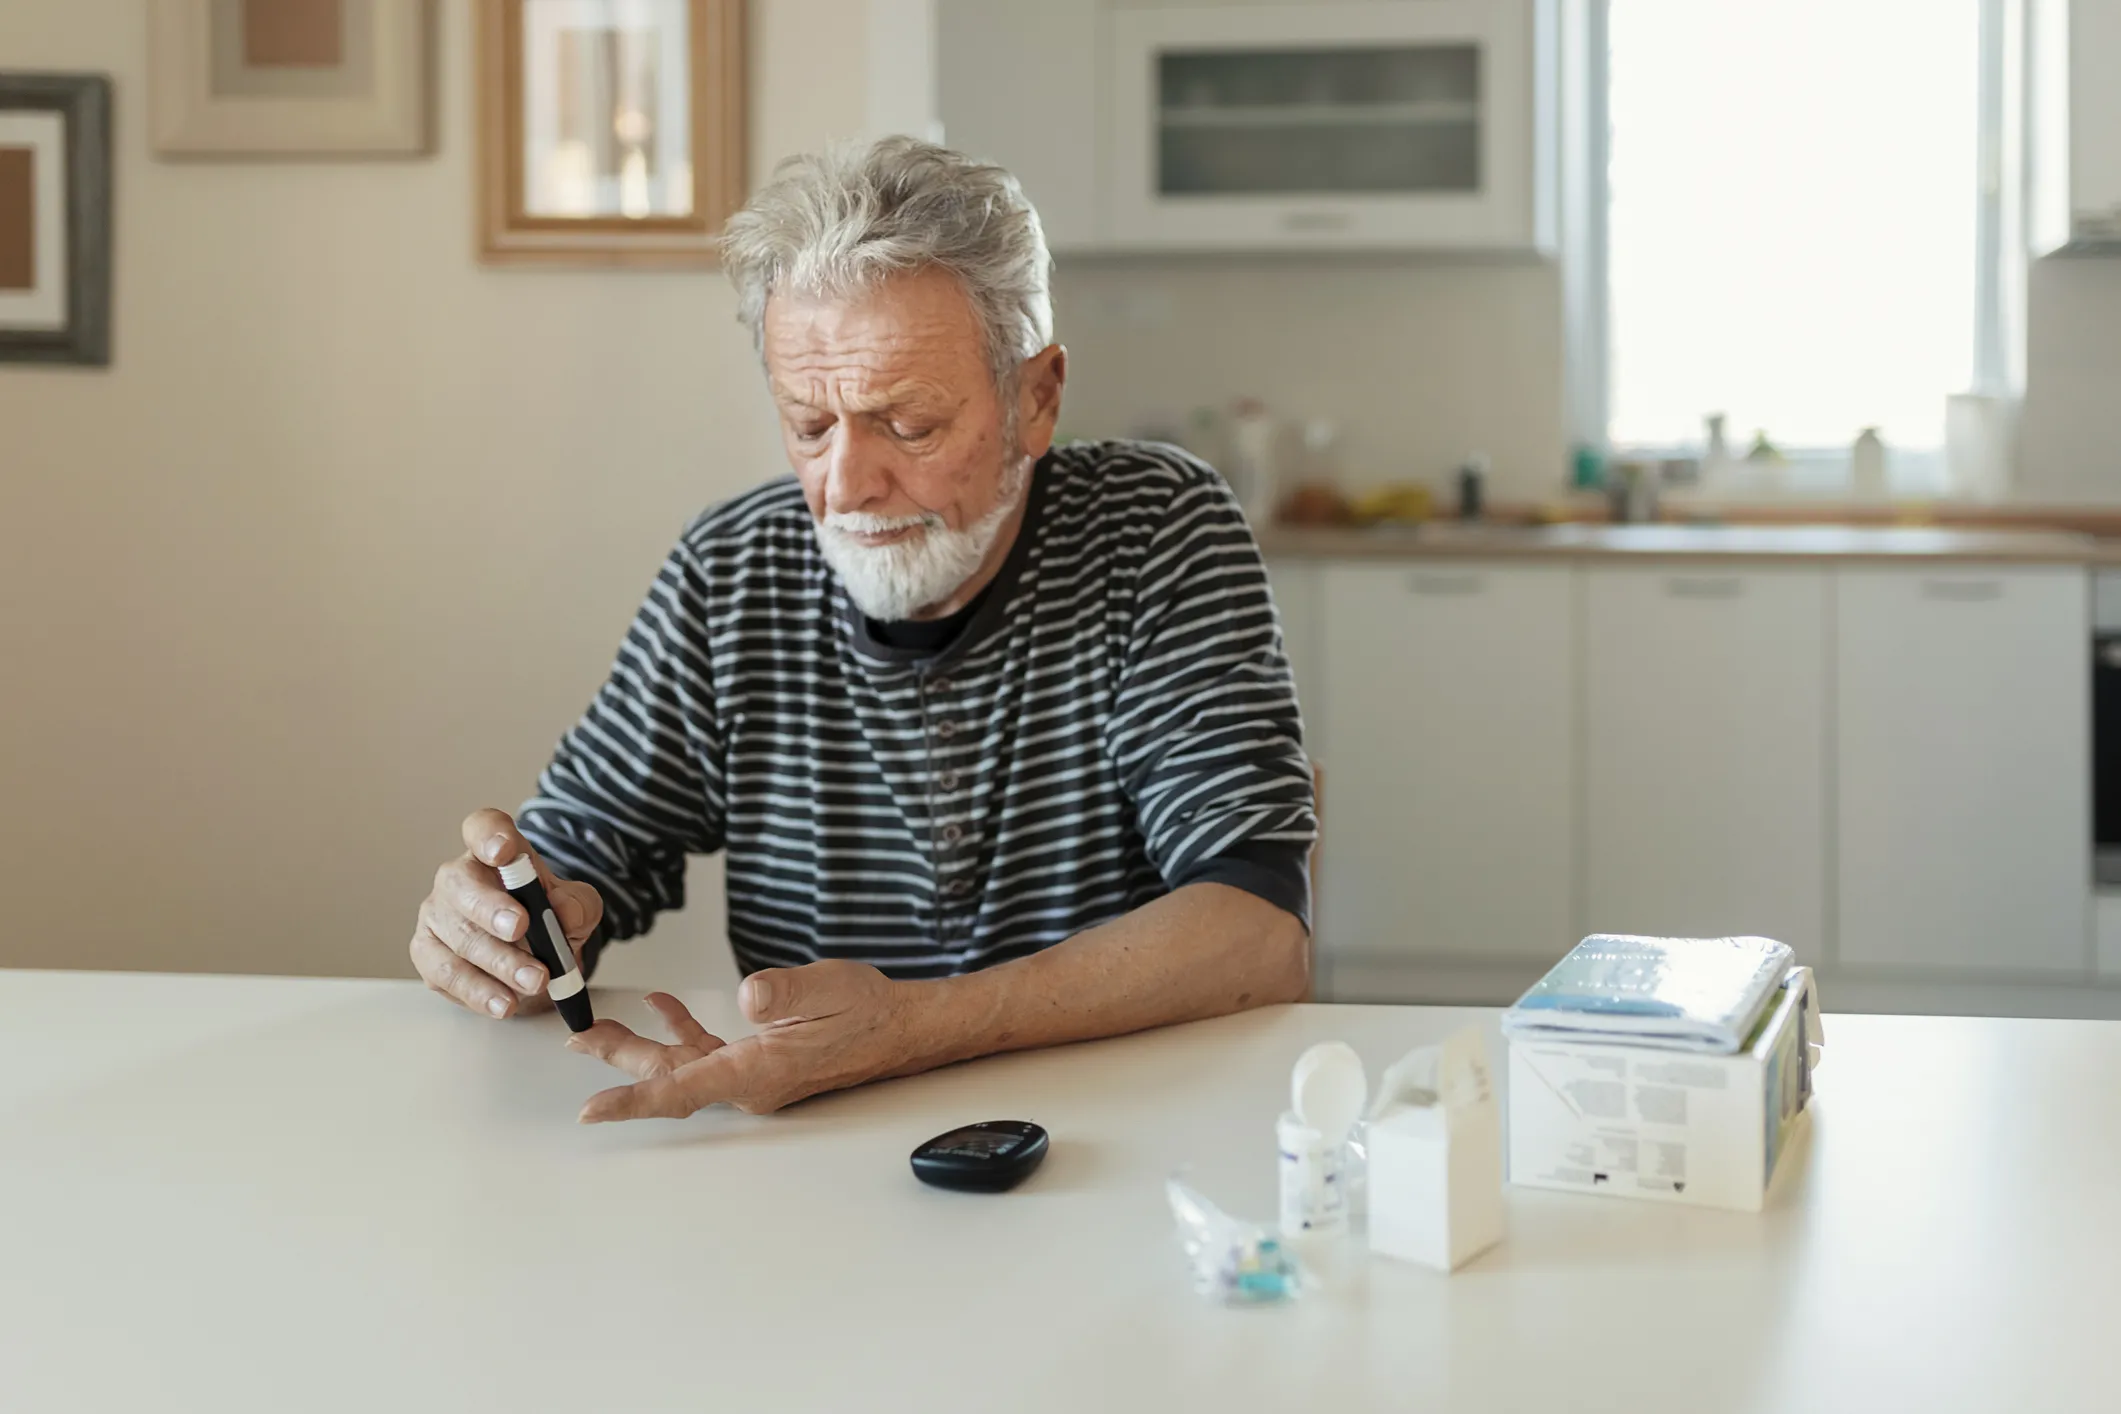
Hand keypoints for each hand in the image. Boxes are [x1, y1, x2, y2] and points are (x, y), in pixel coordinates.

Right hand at [409, 808, 602, 1019]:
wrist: (535, 957)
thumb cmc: (548, 918)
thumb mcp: (577, 907)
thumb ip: (577, 904)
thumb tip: (563, 911)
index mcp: (493, 851)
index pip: (482, 828)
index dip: (490, 836)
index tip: (504, 852)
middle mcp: (457, 878)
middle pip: (461, 884)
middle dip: (491, 908)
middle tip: (522, 927)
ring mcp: (437, 916)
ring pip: (458, 937)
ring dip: (497, 962)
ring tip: (534, 980)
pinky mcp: (428, 956)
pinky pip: (448, 975)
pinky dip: (479, 992)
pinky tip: (504, 1002)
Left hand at [566, 961, 918, 1121]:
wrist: (898, 1027)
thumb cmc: (866, 1010)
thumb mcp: (827, 988)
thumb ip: (785, 993)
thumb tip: (748, 997)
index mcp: (757, 1071)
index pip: (682, 1091)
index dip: (632, 1102)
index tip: (590, 1112)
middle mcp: (747, 1081)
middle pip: (669, 1077)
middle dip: (619, 1061)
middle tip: (576, 1040)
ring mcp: (751, 1072)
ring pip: (682, 1063)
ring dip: (640, 1045)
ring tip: (598, 1029)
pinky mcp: (758, 1059)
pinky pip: (706, 1049)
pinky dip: (680, 1027)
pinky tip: (662, 1006)